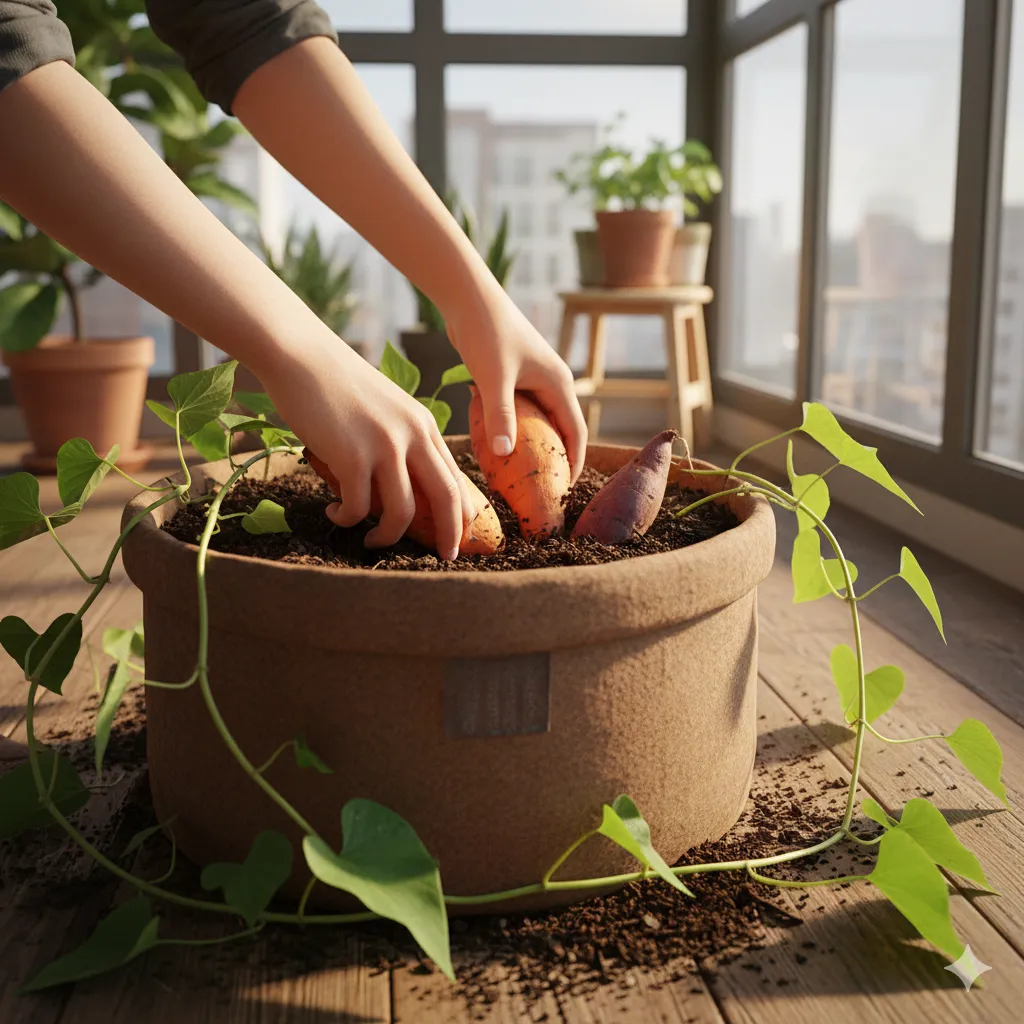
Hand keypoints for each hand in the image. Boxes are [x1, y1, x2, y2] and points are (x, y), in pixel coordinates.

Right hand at [261, 336, 473, 559]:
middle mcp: (413, 435)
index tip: (458, 536)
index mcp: (424, 425)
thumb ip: (401, 441)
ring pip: (402, 512)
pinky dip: (346, 519)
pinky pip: (358, 507)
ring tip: (368, 541)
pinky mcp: (352, 456)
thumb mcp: (386, 409)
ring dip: (387, 536)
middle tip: (444, 558)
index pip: (455, 477)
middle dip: (450, 534)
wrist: (301, 356)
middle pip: (446, 498)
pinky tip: (333, 513)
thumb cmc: (337, 385)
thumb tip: (405, 487)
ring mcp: (384, 445)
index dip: (462, 512)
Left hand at [446, 289, 587, 483]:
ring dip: (534, 445)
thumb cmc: (486, 332)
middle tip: (544, 489)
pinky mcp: (513, 375)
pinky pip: (520, 411)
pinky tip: (497, 446)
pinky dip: (515, 429)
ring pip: (540, 420)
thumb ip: (501, 415)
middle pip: (561, 428)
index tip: (565, 491)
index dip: (573, 462)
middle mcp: (551, 381)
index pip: (576, 431)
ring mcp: (533, 378)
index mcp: (558, 383)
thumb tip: (504, 454)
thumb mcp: (494, 377)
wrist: (468, 297)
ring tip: (523, 474)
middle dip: (556, 459)